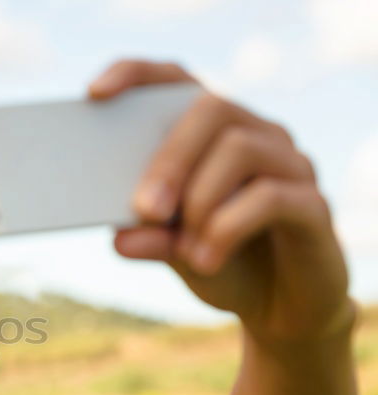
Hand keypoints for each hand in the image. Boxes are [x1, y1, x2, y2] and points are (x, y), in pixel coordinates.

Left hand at [89, 59, 353, 342]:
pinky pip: (271, 196)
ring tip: (183, 250)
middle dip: (169, 160)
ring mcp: (290, 164)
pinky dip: (227, 228)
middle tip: (145, 209)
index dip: (137, 75)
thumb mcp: (173, 252)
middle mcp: (256, 134)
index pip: (177, 80)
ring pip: (241, 149)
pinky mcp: (313, 204)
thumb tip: (121, 237)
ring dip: (200, 201)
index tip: (95, 93)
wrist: (278, 306)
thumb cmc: (220, 261)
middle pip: (211, 109)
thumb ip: (149, 238)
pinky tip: (205, 260)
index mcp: (211, 133)